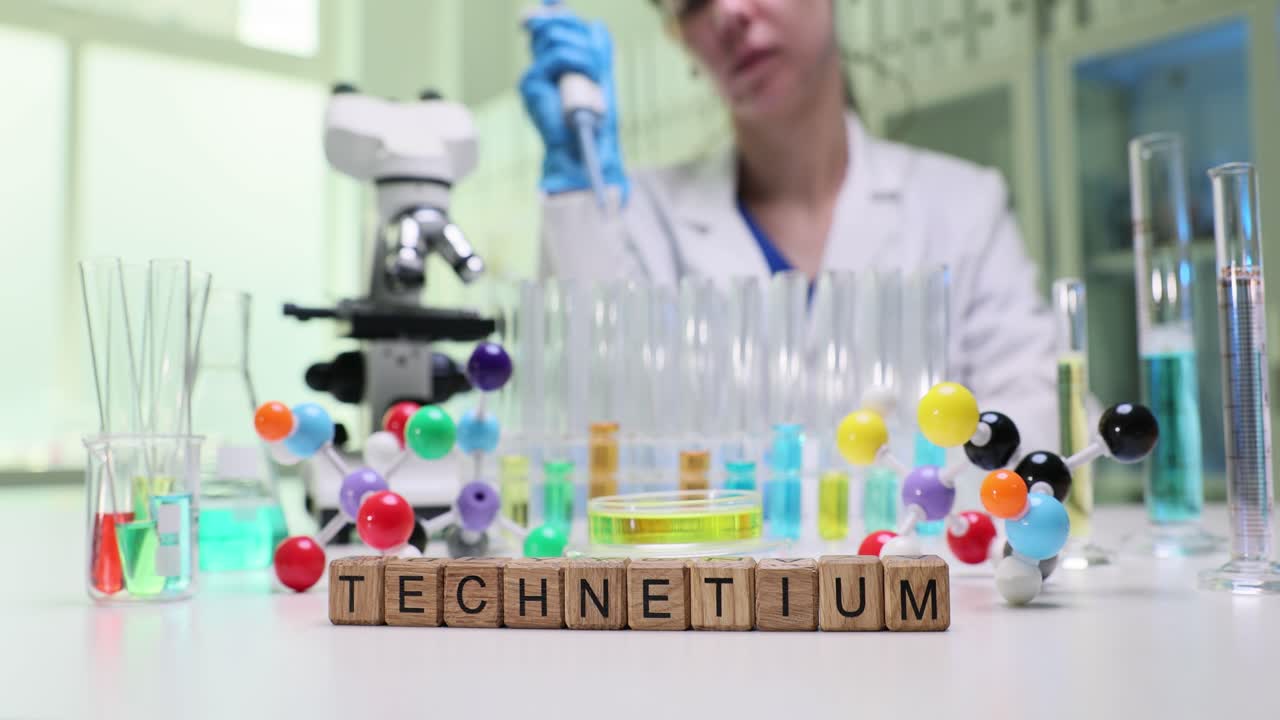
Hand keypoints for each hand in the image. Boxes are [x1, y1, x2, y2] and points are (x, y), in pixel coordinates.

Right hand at [520, 13, 627, 201]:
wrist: (586, 148)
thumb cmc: (595, 119)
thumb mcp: (601, 77)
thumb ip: (597, 51)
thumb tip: (597, 25)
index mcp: (556, 63)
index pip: (549, 25)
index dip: (553, 10)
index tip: (553, 0)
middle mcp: (541, 66)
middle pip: (554, 23)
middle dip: (580, 33)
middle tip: (595, 63)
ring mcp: (534, 73)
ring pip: (557, 36)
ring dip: (584, 54)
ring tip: (593, 78)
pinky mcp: (530, 83)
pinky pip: (558, 56)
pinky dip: (579, 63)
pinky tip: (587, 77)